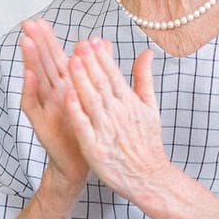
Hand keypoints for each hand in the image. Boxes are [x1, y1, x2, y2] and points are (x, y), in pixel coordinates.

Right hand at [19, 20, 88, 189]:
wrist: (80, 162)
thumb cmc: (86, 128)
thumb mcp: (92, 96)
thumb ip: (95, 68)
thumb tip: (100, 41)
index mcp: (66, 85)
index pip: (55, 57)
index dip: (48, 39)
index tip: (40, 20)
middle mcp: (52, 93)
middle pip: (43, 63)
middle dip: (35, 43)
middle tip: (27, 23)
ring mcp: (45, 107)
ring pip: (36, 80)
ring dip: (30, 60)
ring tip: (25, 42)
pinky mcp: (41, 123)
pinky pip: (33, 105)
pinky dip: (31, 90)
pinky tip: (30, 76)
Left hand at [65, 38, 170, 198]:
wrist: (148, 178)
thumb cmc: (146, 143)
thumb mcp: (150, 108)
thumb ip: (144, 79)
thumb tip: (147, 52)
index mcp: (129, 103)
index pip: (114, 76)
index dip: (102, 58)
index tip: (91, 40)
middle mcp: (118, 114)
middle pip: (102, 84)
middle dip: (90, 63)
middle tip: (79, 44)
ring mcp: (106, 130)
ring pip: (92, 101)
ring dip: (82, 81)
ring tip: (72, 61)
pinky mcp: (95, 147)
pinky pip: (84, 126)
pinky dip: (77, 111)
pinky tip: (67, 96)